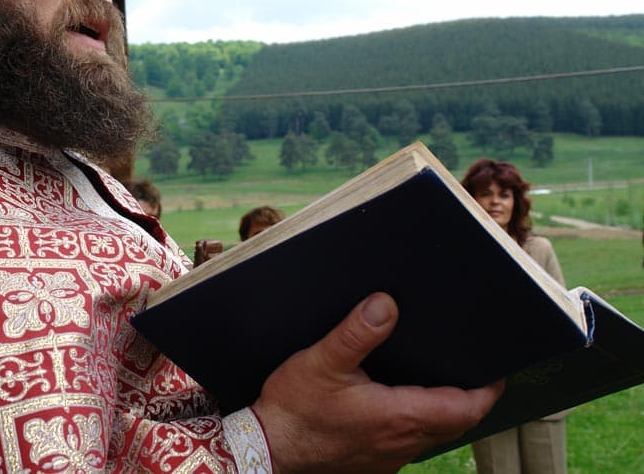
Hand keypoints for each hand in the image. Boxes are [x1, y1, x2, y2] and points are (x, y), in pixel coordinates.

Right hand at [252, 292, 502, 473]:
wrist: (264, 451)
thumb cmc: (292, 409)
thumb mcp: (322, 361)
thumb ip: (357, 332)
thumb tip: (387, 303)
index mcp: (399, 417)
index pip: (464, 408)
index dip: (486, 390)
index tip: (497, 370)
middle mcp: (401, 444)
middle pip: (454, 424)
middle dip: (467, 398)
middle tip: (470, 369)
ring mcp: (387, 459)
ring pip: (431, 435)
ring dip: (440, 412)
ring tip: (435, 381)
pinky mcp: (370, 465)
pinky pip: (407, 444)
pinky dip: (413, 424)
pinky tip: (393, 404)